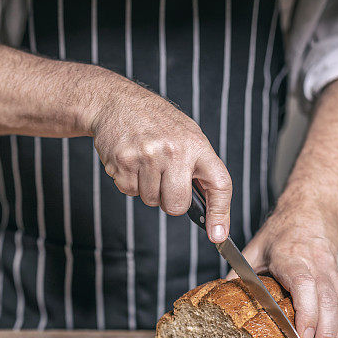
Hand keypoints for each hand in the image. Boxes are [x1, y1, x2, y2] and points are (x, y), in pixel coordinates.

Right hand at [91, 86, 231, 242]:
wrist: (117, 102)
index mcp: (196, 145)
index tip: (218, 235)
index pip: (219, 184)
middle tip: (165, 180)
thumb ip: (199, 170)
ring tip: (146, 162)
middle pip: (177, 205)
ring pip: (151, 201)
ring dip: (148, 189)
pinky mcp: (123, 162)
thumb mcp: (188, 136)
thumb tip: (211, 213)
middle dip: (171, 202)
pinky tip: (131, 161)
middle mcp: (174, 150)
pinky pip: (129, 192)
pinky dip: (129, 182)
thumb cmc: (157, 122)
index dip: (221, 213)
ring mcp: (147, 156)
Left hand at [231, 207, 337, 337]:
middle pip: (329, 301)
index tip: (304, 337)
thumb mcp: (256, 248)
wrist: (313, 206)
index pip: (305, 286)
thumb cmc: (284, 228)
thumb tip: (219, 298)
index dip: (307, 313)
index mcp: (293, 257)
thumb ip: (239, 274)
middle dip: (328, 335)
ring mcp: (337, 271)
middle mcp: (319, 265)